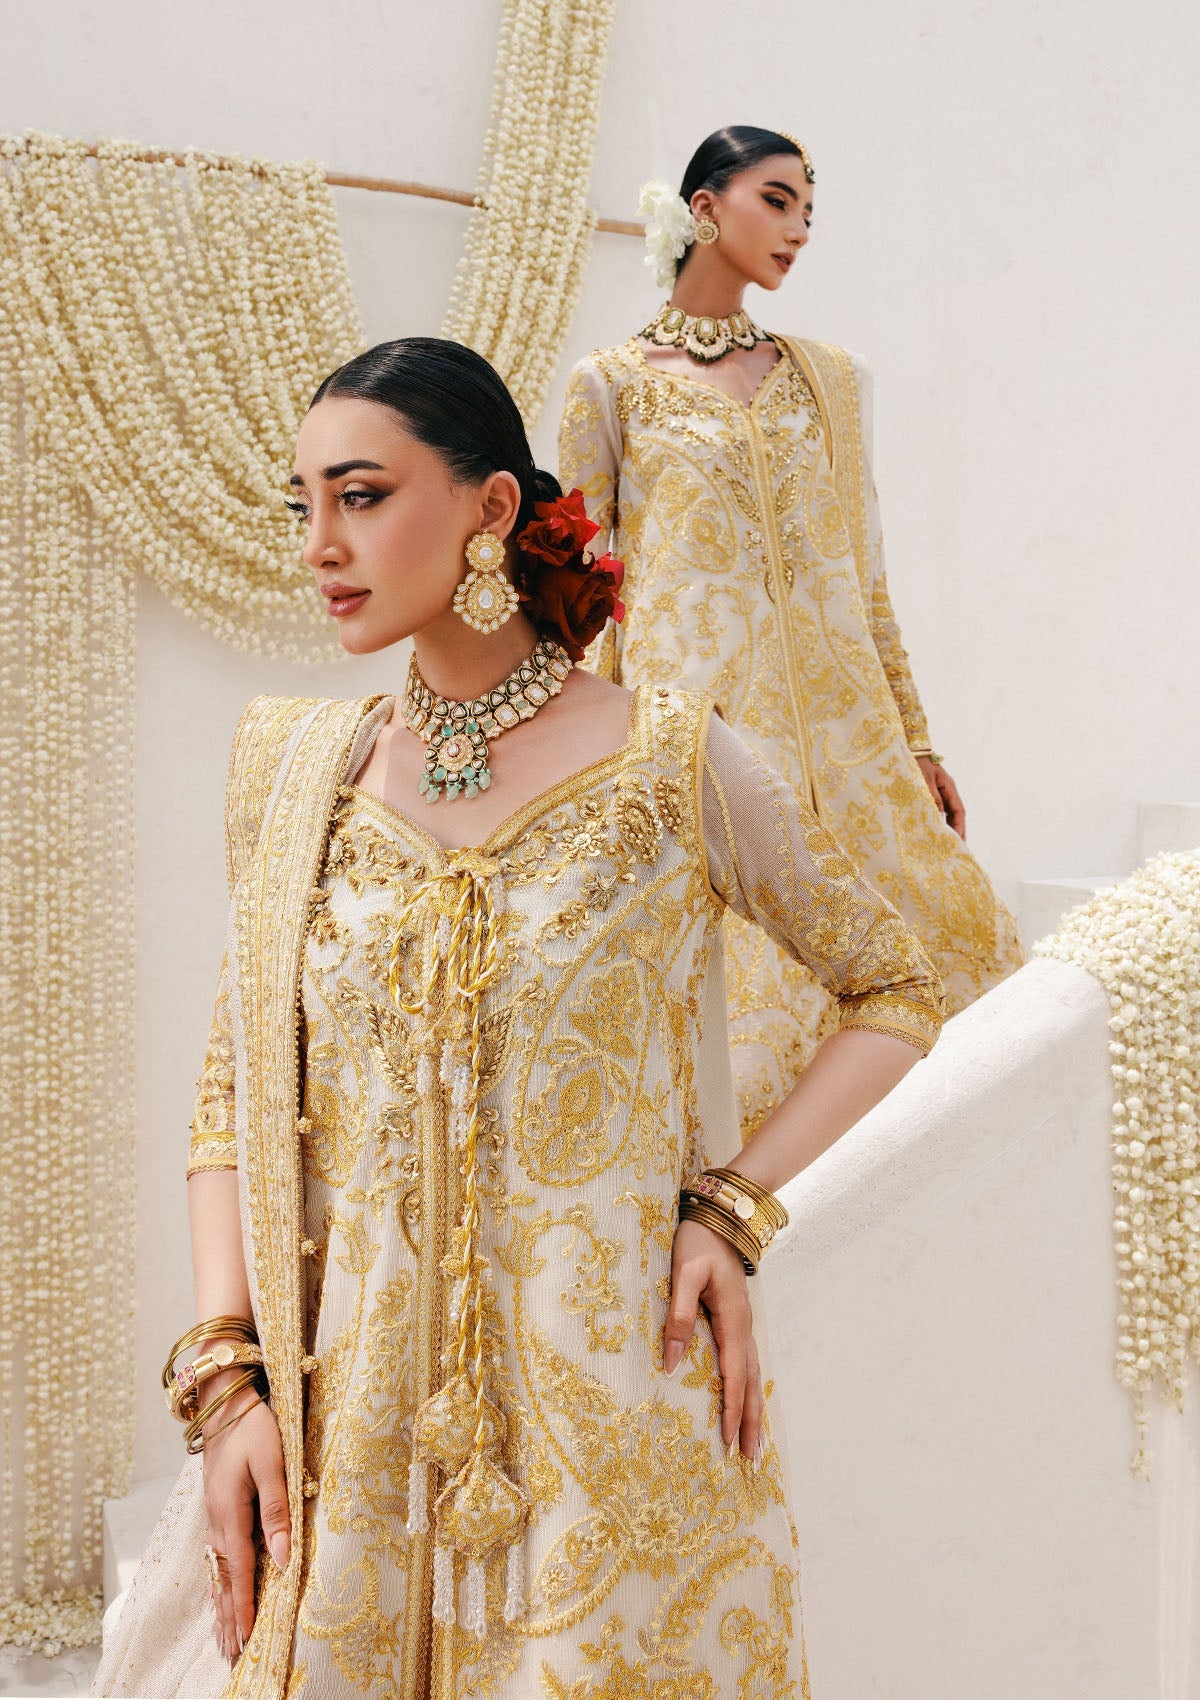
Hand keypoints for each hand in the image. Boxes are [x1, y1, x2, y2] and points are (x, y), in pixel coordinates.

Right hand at [202, 1387, 290, 1665]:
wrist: (224, 1404)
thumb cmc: (254, 1429)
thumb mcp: (272, 1465)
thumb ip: (277, 1511)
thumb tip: (283, 1557)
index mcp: (231, 1515)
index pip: (239, 1572)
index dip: (243, 1606)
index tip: (245, 1637)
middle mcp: (217, 1522)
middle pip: (223, 1579)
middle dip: (228, 1616)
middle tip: (231, 1653)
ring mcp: (214, 1516)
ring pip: (217, 1570)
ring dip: (221, 1603)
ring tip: (223, 1636)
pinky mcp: (217, 1508)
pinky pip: (216, 1556)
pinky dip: (218, 1581)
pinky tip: (218, 1591)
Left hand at [663, 1217, 762, 1459]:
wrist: (722, 1215)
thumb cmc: (699, 1241)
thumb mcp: (683, 1274)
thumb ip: (678, 1316)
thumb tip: (671, 1364)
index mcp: (732, 1320)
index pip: (733, 1376)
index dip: (731, 1410)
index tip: (728, 1442)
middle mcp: (743, 1327)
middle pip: (751, 1384)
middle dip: (750, 1422)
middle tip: (750, 1460)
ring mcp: (743, 1324)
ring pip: (753, 1376)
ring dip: (754, 1410)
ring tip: (755, 1443)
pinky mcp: (737, 1320)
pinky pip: (748, 1363)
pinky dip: (750, 1389)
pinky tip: (747, 1402)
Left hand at [917, 754, 964, 838]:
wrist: (909, 748)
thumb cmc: (917, 762)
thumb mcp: (924, 779)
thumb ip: (931, 797)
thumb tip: (939, 815)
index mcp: (948, 786)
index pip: (959, 811)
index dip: (960, 827)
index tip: (958, 840)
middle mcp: (946, 790)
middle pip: (955, 815)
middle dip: (957, 831)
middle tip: (956, 849)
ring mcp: (939, 792)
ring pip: (947, 813)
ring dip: (947, 828)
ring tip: (946, 845)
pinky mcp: (930, 793)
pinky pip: (937, 810)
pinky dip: (937, 821)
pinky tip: (933, 831)